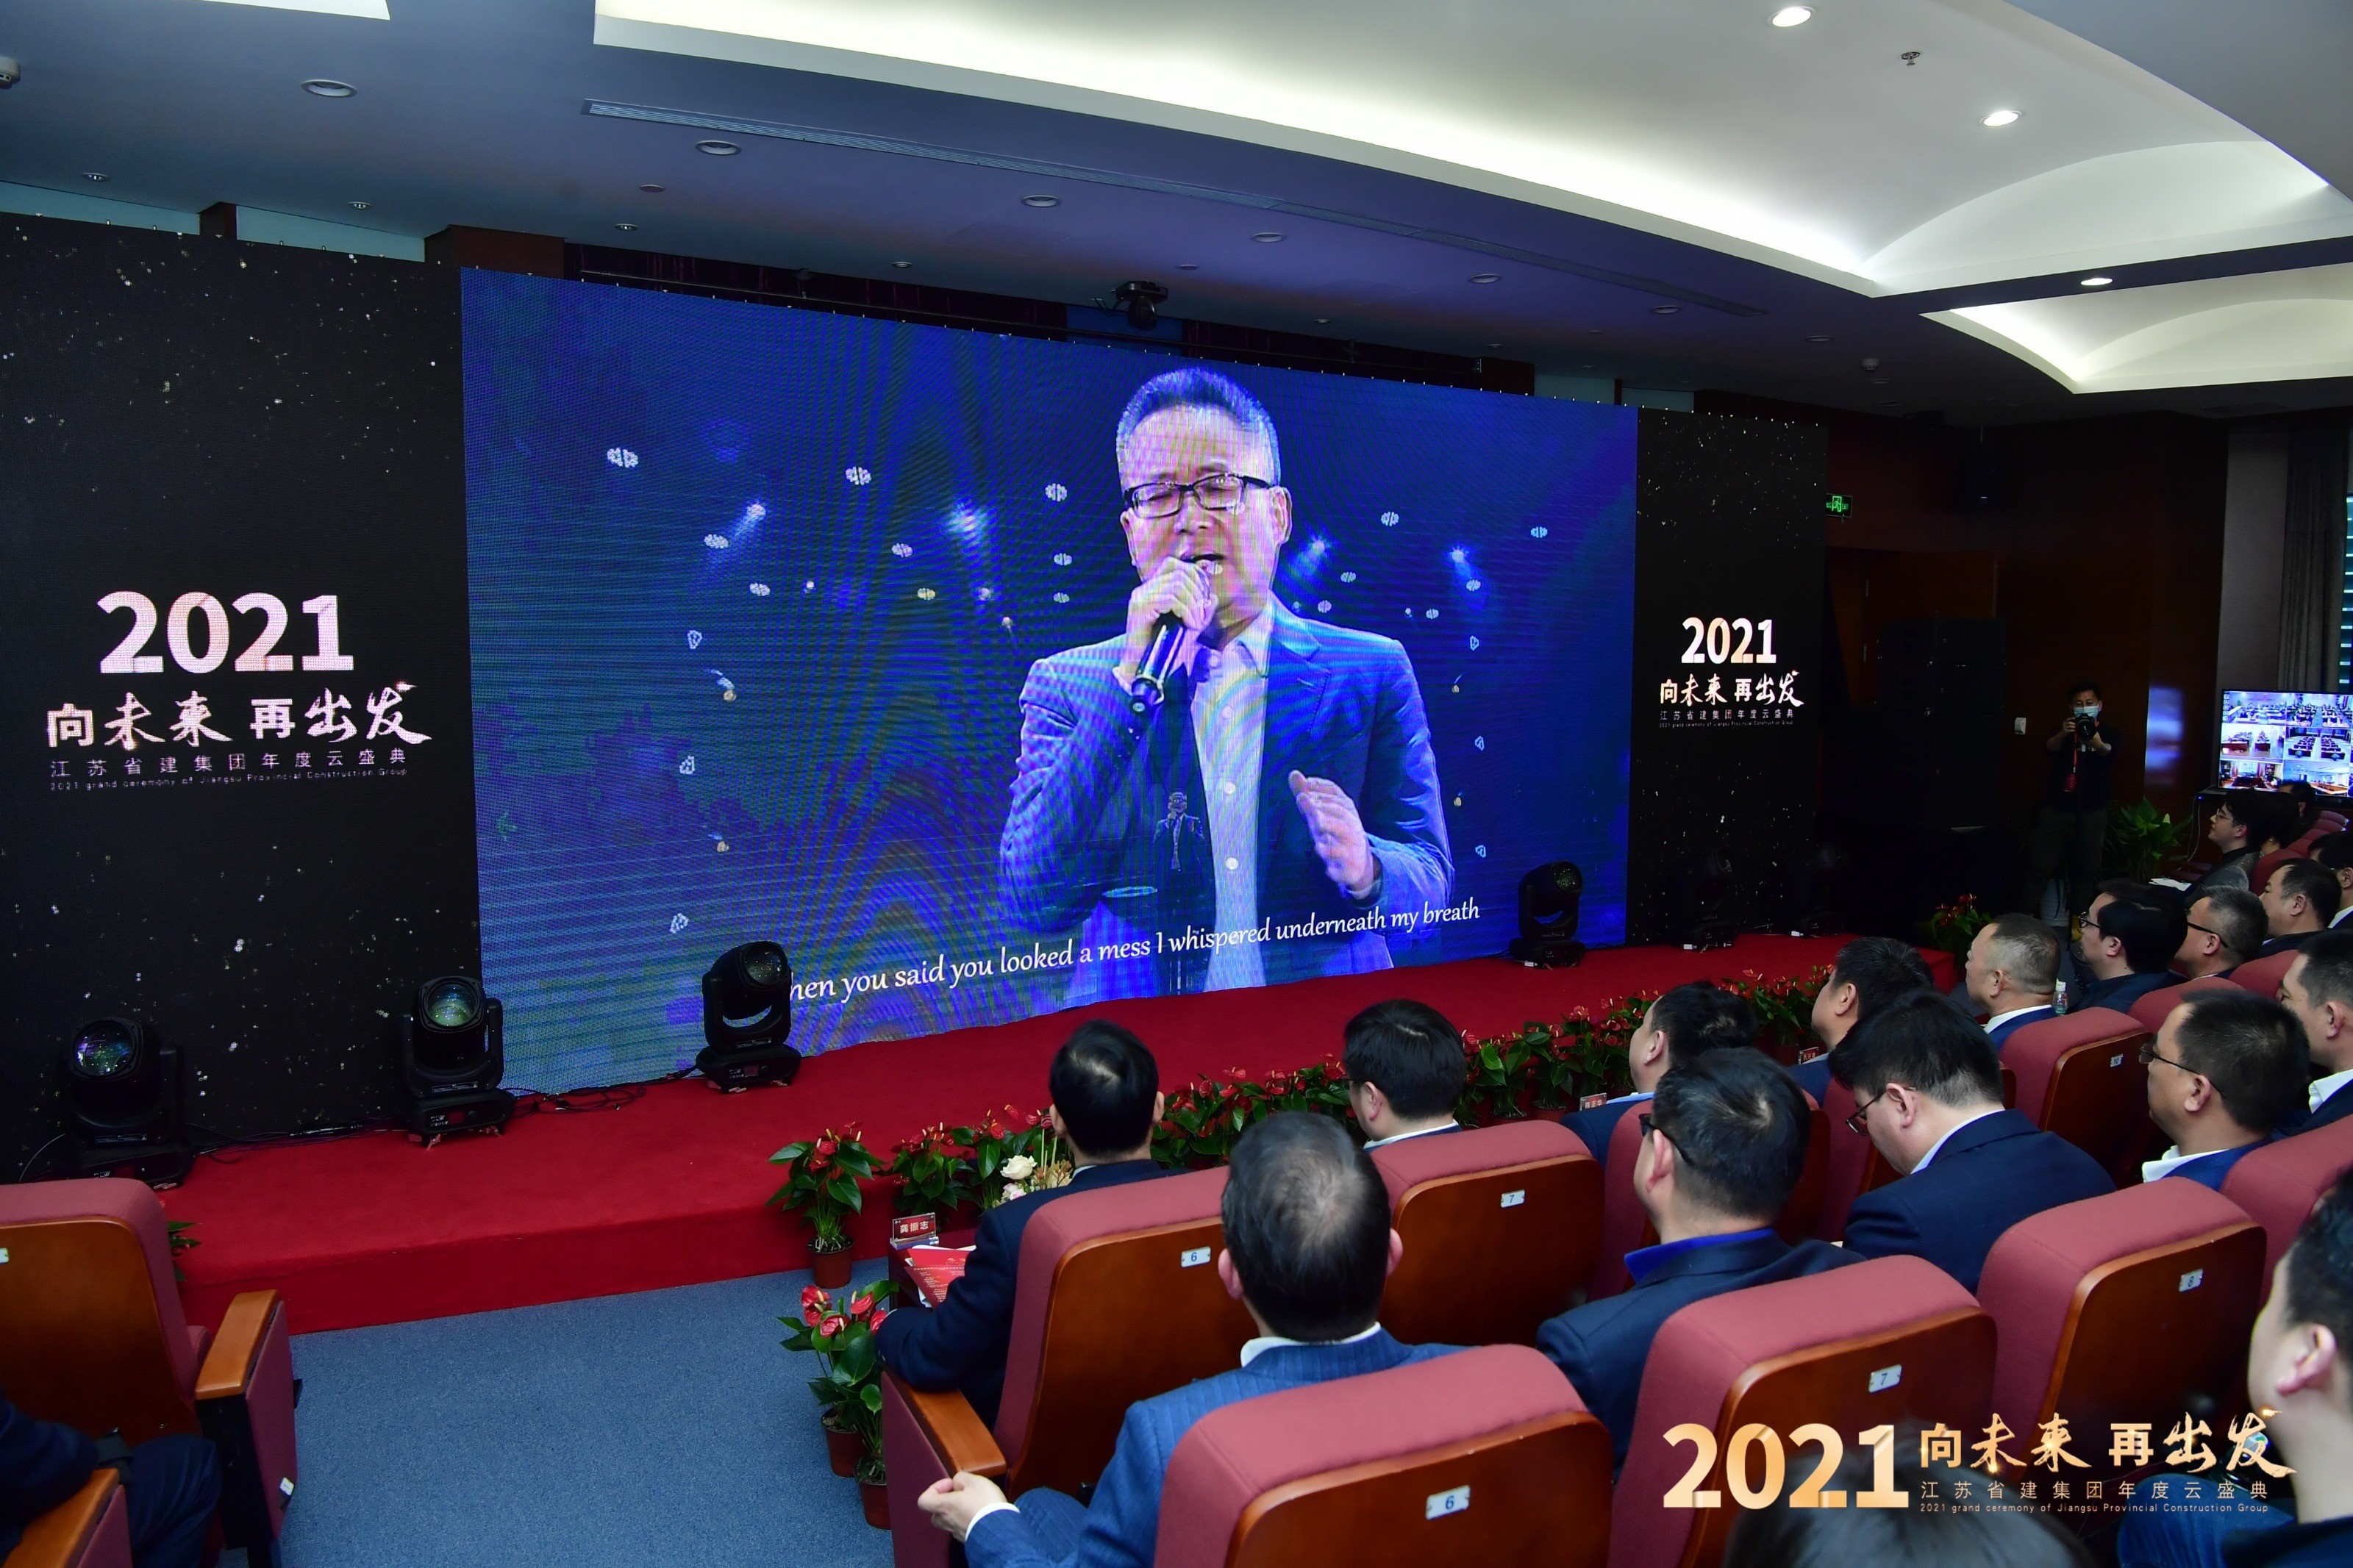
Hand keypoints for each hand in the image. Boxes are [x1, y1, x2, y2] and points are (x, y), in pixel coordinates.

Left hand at [918, 1472, 1009, 1540]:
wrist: (1000, 1530)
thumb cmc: (984, 1502)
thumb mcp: (974, 1481)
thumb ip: (961, 1478)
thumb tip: (956, 1484)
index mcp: (943, 1506)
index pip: (924, 1501)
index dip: (934, 1489)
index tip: (951, 1484)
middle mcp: (946, 1521)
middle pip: (935, 1513)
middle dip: (945, 1503)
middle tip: (960, 1496)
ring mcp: (956, 1533)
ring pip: (949, 1522)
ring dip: (956, 1513)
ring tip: (973, 1505)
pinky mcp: (968, 1540)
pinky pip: (961, 1529)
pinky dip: (966, 1521)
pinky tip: (980, 1516)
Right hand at [1118, 556, 1217, 675]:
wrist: (1141, 668)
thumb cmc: (1163, 647)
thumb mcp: (1187, 625)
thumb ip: (1199, 610)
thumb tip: (1212, 597)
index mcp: (1152, 588)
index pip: (1174, 564)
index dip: (1194, 576)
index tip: (1203, 598)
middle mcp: (1144, 588)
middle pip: (1180, 573)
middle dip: (1198, 592)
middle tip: (1203, 615)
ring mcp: (1140, 596)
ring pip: (1177, 585)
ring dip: (1194, 604)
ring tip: (1197, 624)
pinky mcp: (1140, 607)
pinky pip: (1171, 599)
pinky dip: (1187, 611)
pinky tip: (1190, 626)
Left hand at [1290, 770, 1377, 898]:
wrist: (1357, 862)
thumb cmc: (1333, 831)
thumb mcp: (1319, 813)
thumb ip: (1306, 794)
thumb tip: (1293, 773)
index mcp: (1345, 809)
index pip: (1335, 793)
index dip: (1320, 788)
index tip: (1305, 785)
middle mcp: (1351, 824)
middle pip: (1339, 812)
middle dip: (1322, 805)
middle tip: (1302, 800)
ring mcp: (1352, 844)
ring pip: (1345, 833)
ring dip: (1330, 826)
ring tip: (1316, 824)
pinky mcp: (1350, 865)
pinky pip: (1344, 862)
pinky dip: (1334, 860)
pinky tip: (1321, 854)